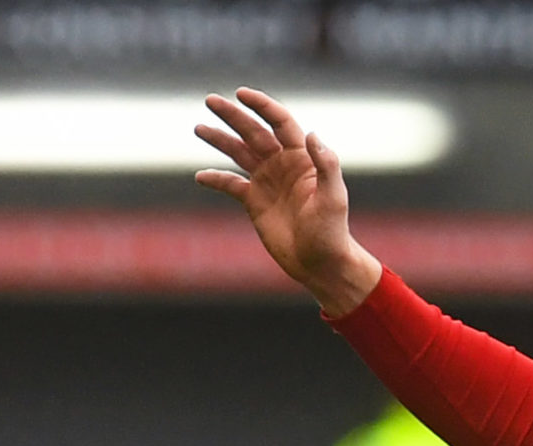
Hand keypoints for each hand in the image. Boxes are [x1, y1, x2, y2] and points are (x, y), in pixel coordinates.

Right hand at [196, 88, 383, 317]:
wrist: (321, 264)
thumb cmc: (332, 232)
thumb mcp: (333, 197)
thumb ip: (326, 164)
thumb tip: (312, 134)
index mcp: (302, 158)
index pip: (280, 122)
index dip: (262, 106)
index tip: (241, 93)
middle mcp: (282, 164)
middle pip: (254, 132)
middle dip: (233, 116)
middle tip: (211, 100)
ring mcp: (267, 181)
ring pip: (239, 152)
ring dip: (220, 139)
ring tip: (199, 128)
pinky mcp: (255, 202)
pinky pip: (231, 185)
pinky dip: (216, 179)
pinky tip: (200, 176)